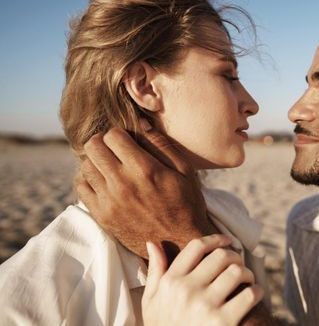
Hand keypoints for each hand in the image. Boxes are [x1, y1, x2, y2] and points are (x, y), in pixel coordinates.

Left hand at [76, 122, 213, 258]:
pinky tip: (103, 181)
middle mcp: (122, 184)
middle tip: (115, 149)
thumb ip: (161, 144)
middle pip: (93, 146)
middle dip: (103, 142)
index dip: (120, 133)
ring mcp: (109, 201)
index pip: (112, 135)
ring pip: (85, 165)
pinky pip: (81, 188)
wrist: (180, 244)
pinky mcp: (102, 216)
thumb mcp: (185, 170)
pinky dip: (88, 179)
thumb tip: (139, 124)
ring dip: (96, 160)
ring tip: (110, 165)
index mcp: (144, 169)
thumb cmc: (187, 203)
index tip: (128, 140)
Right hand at [143, 235, 263, 325]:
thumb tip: (152, 241)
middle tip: (238, 263)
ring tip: (247, 279)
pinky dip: (256, 291)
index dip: (216, 239)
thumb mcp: (151, 302)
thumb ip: (155, 272)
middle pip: (220, 256)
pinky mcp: (223, 322)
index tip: (228, 240)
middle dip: (234, 256)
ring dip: (247, 273)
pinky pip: (249, 295)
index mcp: (170, 282)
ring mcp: (205, 306)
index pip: (196, 247)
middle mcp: (186, 291)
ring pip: (237, 272)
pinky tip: (254, 294)